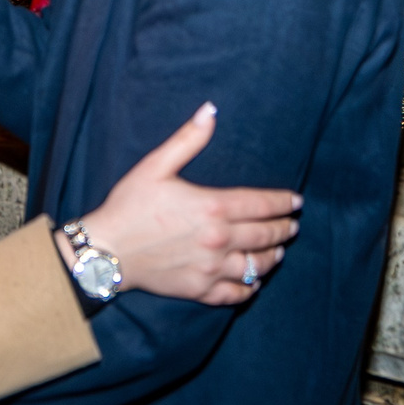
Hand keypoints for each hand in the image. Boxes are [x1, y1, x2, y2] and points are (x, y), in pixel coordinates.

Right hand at [72, 104, 299, 306]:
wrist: (107, 250)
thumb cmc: (129, 205)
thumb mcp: (155, 165)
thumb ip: (188, 139)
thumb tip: (210, 110)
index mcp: (213, 206)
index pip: (262, 205)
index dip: (284, 203)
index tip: (296, 202)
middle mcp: (218, 240)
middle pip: (265, 235)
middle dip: (284, 229)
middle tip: (293, 226)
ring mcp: (211, 268)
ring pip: (256, 266)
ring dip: (272, 257)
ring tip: (279, 251)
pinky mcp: (200, 290)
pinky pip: (236, 294)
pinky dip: (249, 288)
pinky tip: (253, 282)